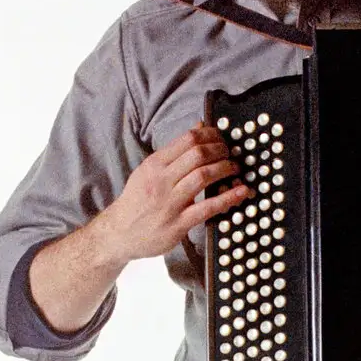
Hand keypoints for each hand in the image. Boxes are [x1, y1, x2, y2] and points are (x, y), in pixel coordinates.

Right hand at [26, 124, 249, 333]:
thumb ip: (174, 152)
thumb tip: (199, 127)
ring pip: (203, 176)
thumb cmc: (137, 201)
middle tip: (231, 153)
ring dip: (225, 169)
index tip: (221, 138)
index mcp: (154, 164)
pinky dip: (228, 198)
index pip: (187, 139)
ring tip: (235, 169)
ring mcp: (170, 202)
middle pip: (198, 154)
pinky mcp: (178, 224)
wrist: (119, 233)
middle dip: (221, 150)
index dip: (211, 135)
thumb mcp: (149, 171)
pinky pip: (208, 208)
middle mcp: (161, 180)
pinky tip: (241, 192)